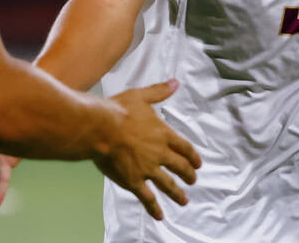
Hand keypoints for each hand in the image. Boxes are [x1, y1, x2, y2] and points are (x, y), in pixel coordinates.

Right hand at [94, 79, 200, 220]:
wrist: (100, 127)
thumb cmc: (118, 110)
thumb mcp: (142, 96)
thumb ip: (160, 91)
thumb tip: (176, 82)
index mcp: (163, 133)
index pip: (184, 147)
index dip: (192, 156)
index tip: (198, 163)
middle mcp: (159, 153)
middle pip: (180, 167)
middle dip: (188, 175)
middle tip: (193, 180)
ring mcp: (148, 168)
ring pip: (168, 184)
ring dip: (177, 193)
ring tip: (184, 200)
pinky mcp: (134, 181)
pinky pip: (148, 198)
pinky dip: (155, 208)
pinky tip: (160, 216)